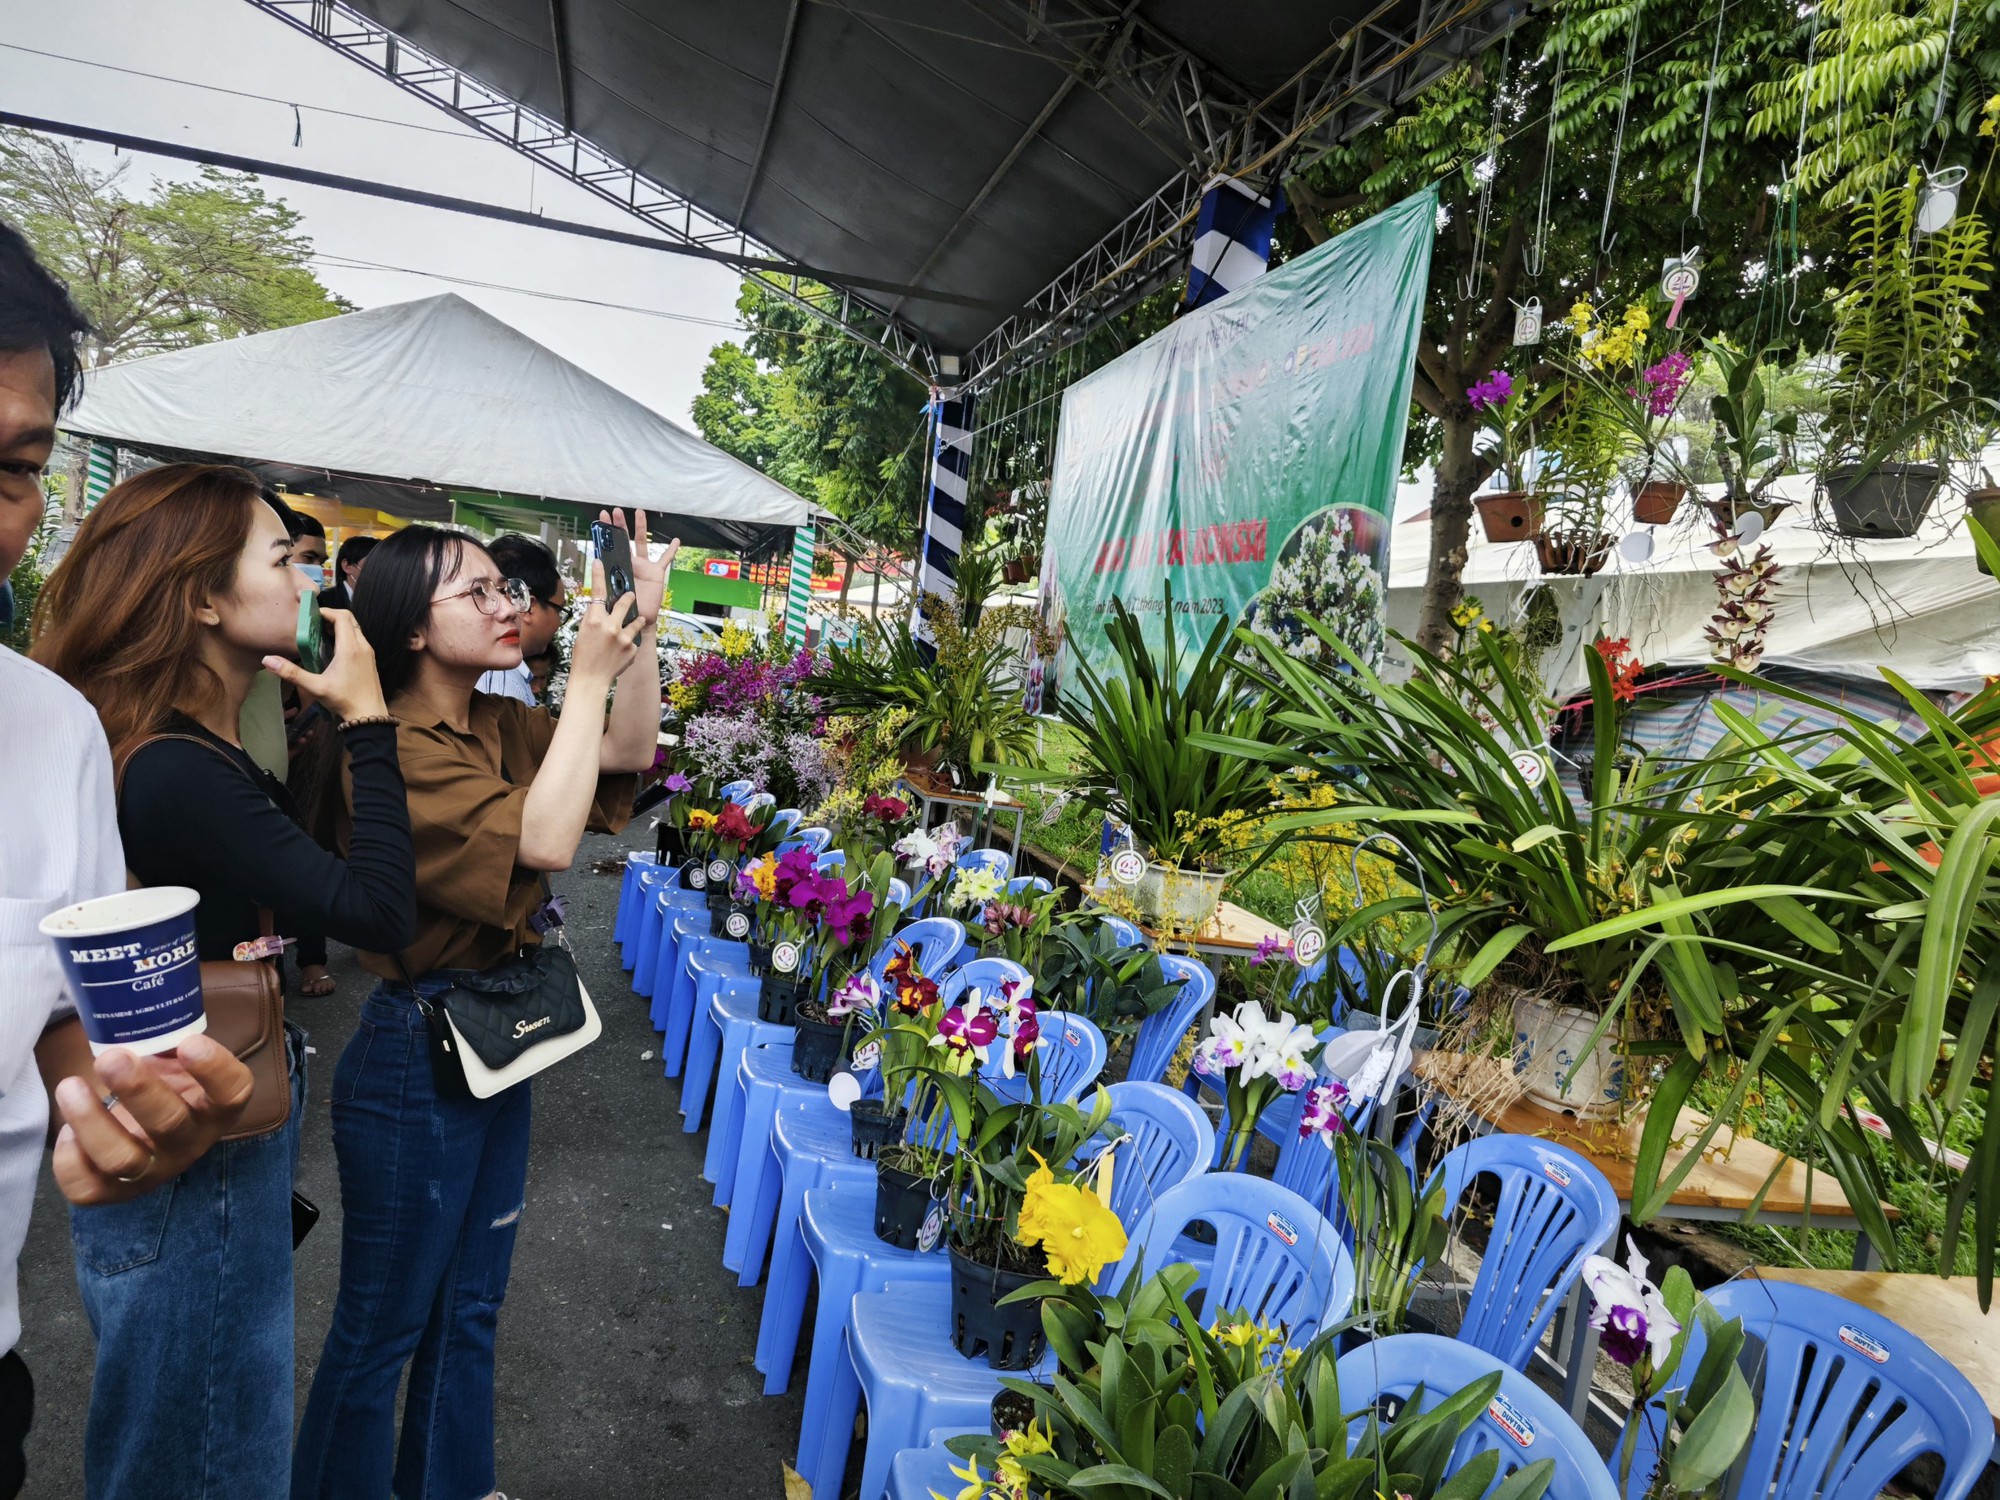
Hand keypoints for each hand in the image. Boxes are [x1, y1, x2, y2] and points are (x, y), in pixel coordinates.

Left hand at [52, 1036, 253, 1204]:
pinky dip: (70, 1158)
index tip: (189, 1042)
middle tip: (111, 1057)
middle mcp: (189, 1142)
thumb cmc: (164, 1082)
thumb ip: (170, 1036)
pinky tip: (68, 1130)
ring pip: (123, 1160)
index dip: (214, 1070)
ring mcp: (151, 1171)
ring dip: (91, 1121)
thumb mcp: (177, 1059)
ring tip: (70, 1087)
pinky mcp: (113, 1191)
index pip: (232, 1093)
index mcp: (215, 1107)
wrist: (145, 1125)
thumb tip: (141, 996)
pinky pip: (87, 1188)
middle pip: (169, 1124)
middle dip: (138, 1090)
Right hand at [262, 609, 388, 722]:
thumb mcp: (315, 687)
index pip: (342, 617)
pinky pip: (359, 639)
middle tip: (314, 623)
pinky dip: (346, 635)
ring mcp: (369, 652)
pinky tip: (333, 648)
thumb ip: (292, 672)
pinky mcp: (370, 659)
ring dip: (340, 626)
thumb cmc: (344, 700)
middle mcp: (363, 646)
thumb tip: (268, 660)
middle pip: (350, 619)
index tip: (311, 615)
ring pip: (355, 629)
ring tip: (321, 633)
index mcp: (350, 648)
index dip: (327, 612)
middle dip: (332, 616)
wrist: (369, 715)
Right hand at [569, 558, 642, 688]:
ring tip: (630, 625)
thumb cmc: (583, 655)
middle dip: (629, 597)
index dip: (598, 575)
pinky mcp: (633, 648)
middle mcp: (611, 626)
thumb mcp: (583, 632)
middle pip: (625, 602)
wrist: (591, 679)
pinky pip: (634, 638)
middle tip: (630, 596)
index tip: (599, 562)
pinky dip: (630, 641)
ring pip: (636, 620)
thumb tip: (600, 604)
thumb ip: (593, 617)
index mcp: (595, 620)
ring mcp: (624, 637)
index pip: (598, 593)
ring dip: (634, 620)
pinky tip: (621, 650)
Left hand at [603, 508, 676, 625]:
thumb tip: (598, 573)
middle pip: (625, 539)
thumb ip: (607, 584)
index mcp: (617, 568)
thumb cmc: (624, 609)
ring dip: (641, 527)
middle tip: (615, 511)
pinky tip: (676, 541)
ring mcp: (644, 566)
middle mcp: (630, 564)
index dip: (606, 533)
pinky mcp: (656, 573)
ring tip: (639, 512)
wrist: (639, 620)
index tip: (601, 519)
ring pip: (643, 543)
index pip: (610, 546)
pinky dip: (671, 550)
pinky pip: (665, 560)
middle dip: (620, 524)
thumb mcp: (612, 596)